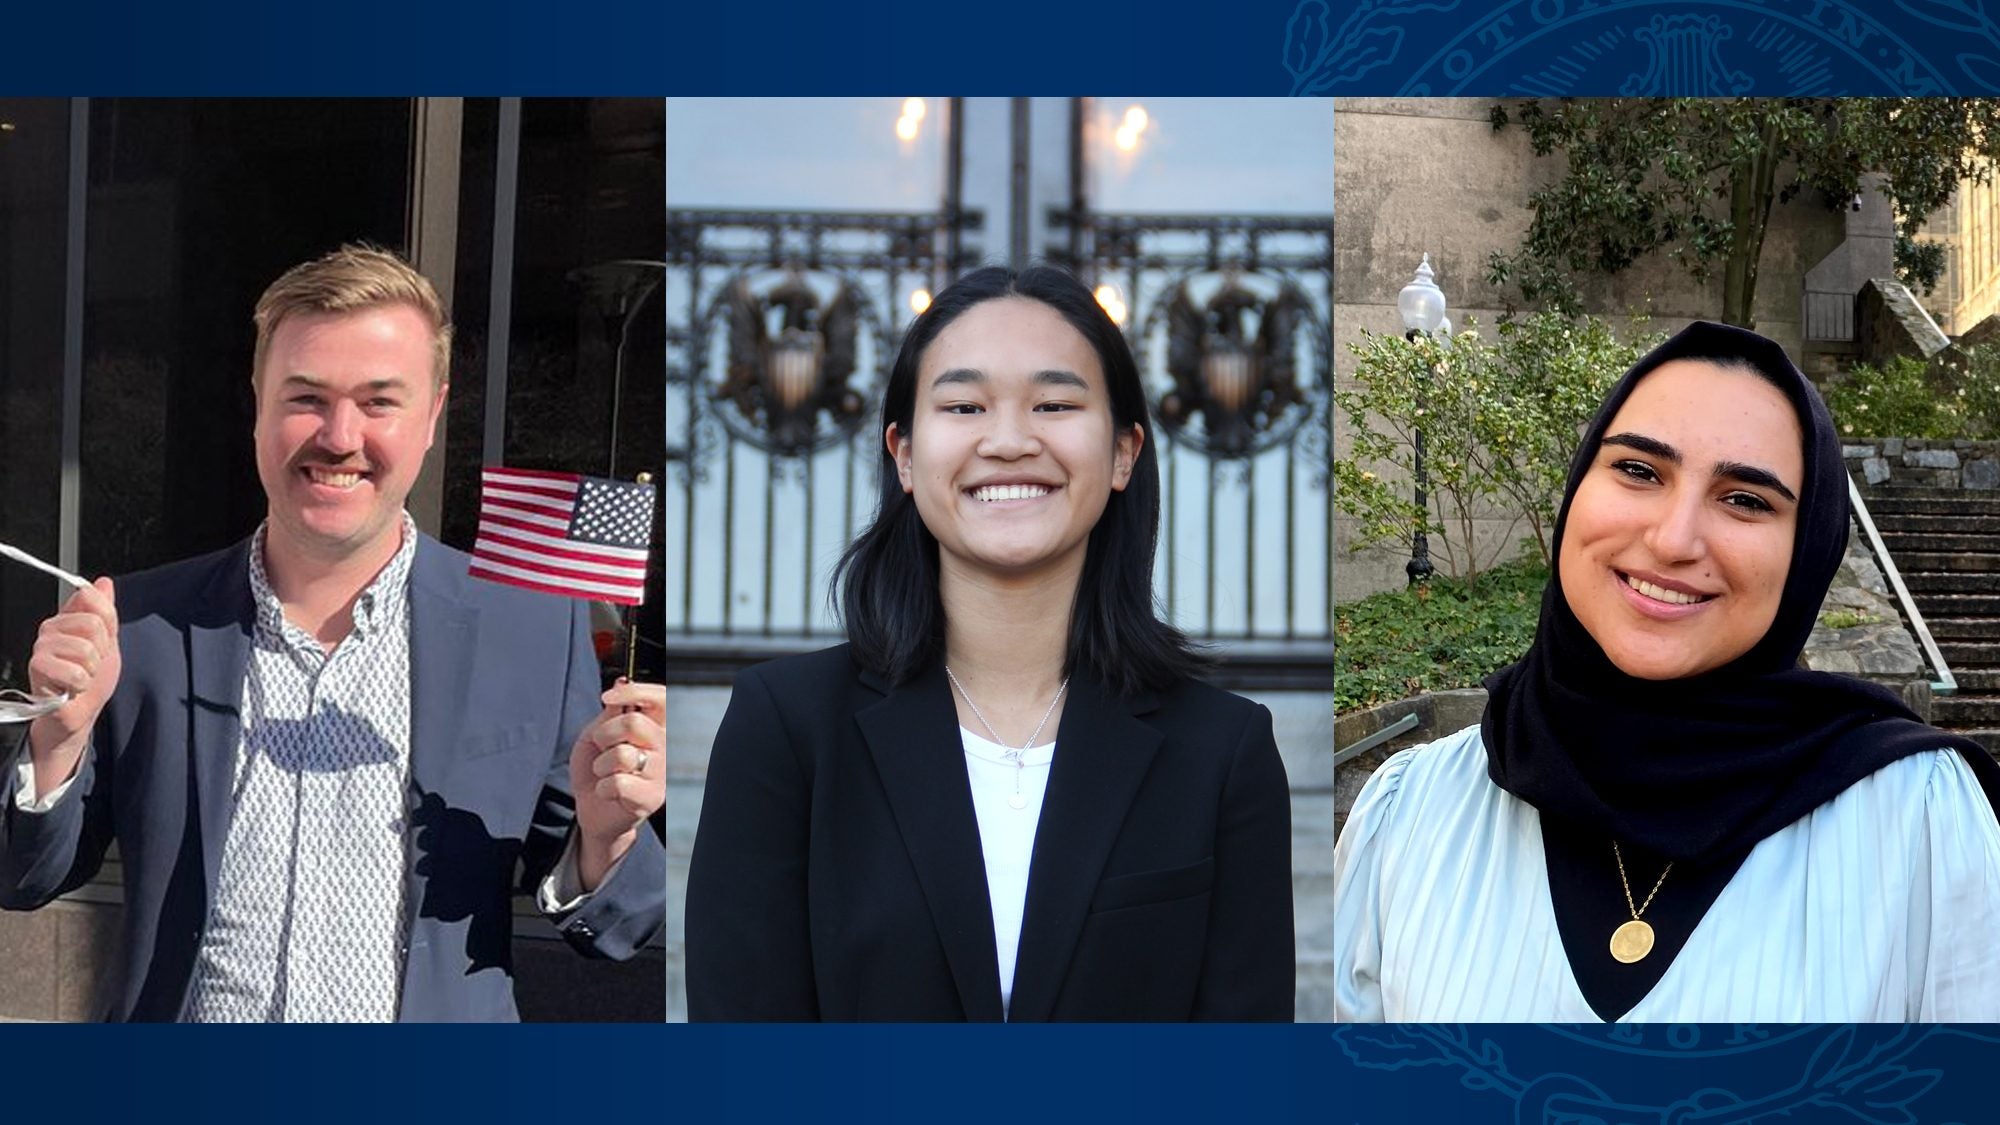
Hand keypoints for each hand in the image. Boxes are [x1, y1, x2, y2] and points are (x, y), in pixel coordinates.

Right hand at [25, 577, 119, 795]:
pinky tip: (72, 688)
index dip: (108, 624)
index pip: (93, 600)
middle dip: (101, 651)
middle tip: (90, 665)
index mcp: (67, 619)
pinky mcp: (37, 666)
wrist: (80, 711)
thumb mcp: (109, 642)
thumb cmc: (92, 679)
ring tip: (81, 677)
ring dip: (91, 670)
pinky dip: (81, 684)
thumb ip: (106, 612)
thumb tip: (104, 581)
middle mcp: (51, 628)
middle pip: (93, 624)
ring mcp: (42, 646)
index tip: (103, 642)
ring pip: (86, 648)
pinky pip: (74, 670)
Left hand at [568, 678, 663, 889]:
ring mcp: (662, 773)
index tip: (607, 696)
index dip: (636, 692)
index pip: (660, 699)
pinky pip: (618, 783)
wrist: (592, 809)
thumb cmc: (596, 769)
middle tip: (601, 748)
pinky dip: (602, 787)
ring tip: (604, 774)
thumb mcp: (595, 735)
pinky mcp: (654, 797)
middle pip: (634, 722)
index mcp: (655, 726)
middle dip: (604, 734)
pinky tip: (609, 793)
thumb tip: (622, 681)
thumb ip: (609, 712)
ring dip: (601, 765)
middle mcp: (665, 746)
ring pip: (623, 754)